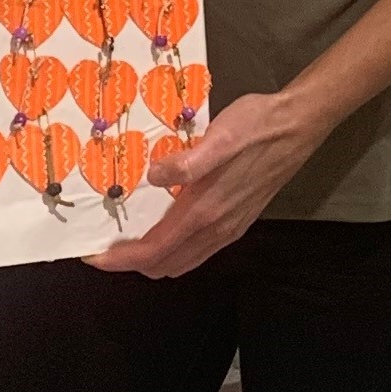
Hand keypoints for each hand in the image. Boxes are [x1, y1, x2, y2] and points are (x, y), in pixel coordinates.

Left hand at [86, 88, 320, 279]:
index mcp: (205, 211)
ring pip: (182, 261)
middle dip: (131, 263)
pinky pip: (198, 251)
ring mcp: (229, 228)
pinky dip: (174, 249)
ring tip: (129, 238)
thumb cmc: (256, 126)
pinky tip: (166, 225)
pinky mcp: (238, 221)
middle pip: (164, 265)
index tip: (93, 256)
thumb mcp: (220, 136)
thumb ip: (187, 162)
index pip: (153, 251)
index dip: (120, 259)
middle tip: (106, 244)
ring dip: (153, 258)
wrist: (298, 126)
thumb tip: (152, 177)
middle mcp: (216, 228)